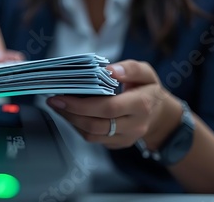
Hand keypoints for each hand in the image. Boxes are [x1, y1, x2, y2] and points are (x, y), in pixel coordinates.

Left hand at [47, 60, 182, 149]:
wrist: (158, 114)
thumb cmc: (147, 89)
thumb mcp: (146, 73)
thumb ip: (130, 68)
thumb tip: (111, 70)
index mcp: (142, 105)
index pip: (108, 108)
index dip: (82, 104)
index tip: (62, 95)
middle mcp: (134, 125)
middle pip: (96, 124)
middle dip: (71, 113)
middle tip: (54, 100)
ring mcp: (126, 138)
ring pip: (92, 135)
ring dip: (71, 121)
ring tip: (59, 106)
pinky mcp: (117, 144)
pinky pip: (93, 139)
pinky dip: (78, 126)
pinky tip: (70, 114)